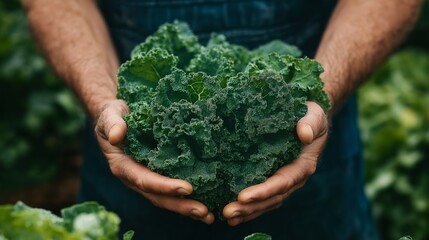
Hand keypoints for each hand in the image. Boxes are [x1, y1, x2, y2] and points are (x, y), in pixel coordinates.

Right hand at [94, 99, 213, 223]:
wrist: (115, 119)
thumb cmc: (113, 116)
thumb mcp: (110, 115)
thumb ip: (112, 123)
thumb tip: (117, 135)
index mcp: (123, 166)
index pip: (145, 180)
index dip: (164, 186)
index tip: (187, 188)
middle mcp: (134, 178)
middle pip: (158, 196)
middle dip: (180, 205)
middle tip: (203, 211)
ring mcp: (146, 179)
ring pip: (166, 198)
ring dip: (186, 208)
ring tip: (208, 215)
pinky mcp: (156, 175)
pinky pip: (171, 191)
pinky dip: (187, 199)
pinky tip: (207, 203)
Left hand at [223, 102, 328, 225]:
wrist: (308, 118)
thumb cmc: (310, 114)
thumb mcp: (313, 115)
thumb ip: (310, 123)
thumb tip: (304, 134)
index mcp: (303, 165)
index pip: (282, 182)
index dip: (264, 191)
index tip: (243, 196)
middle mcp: (294, 178)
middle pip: (272, 198)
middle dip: (250, 207)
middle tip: (228, 212)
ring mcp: (284, 181)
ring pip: (266, 202)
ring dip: (247, 211)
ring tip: (227, 217)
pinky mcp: (273, 179)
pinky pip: (262, 198)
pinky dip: (249, 207)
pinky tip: (233, 215)